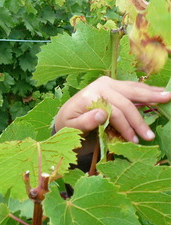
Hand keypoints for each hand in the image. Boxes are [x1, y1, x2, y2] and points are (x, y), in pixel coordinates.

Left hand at [54, 76, 170, 142]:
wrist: (64, 118)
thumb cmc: (67, 126)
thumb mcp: (71, 127)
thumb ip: (85, 121)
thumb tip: (101, 114)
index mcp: (91, 96)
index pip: (115, 111)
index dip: (127, 126)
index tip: (135, 140)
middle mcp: (100, 86)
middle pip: (127, 101)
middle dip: (140, 118)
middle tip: (151, 132)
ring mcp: (108, 84)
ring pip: (133, 91)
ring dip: (151, 96)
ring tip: (168, 98)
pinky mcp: (113, 85)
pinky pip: (133, 88)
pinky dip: (147, 91)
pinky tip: (160, 93)